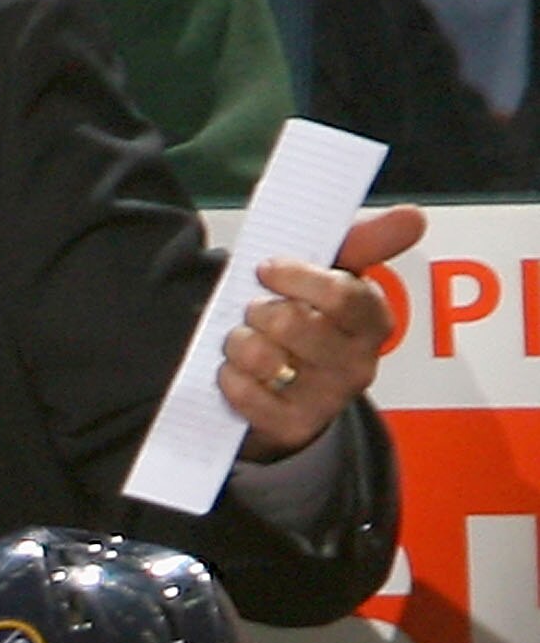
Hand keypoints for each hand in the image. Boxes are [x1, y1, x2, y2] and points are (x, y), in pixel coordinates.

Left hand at [222, 204, 423, 459]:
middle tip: (253, 311)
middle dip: (259, 310)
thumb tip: (414, 217)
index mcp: (373, 321)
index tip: (267, 268)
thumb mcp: (336, 276)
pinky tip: (235, 371)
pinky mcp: (293, 426)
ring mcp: (327, 399)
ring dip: (239, 342)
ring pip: (264, 357)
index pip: (341, 295)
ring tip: (242, 340)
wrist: (289, 394)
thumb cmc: (311, 322)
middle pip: (293, 324)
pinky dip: (229, 376)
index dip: (296, 277)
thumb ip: (366, 242)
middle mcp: (358, 363)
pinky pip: (245, 393)